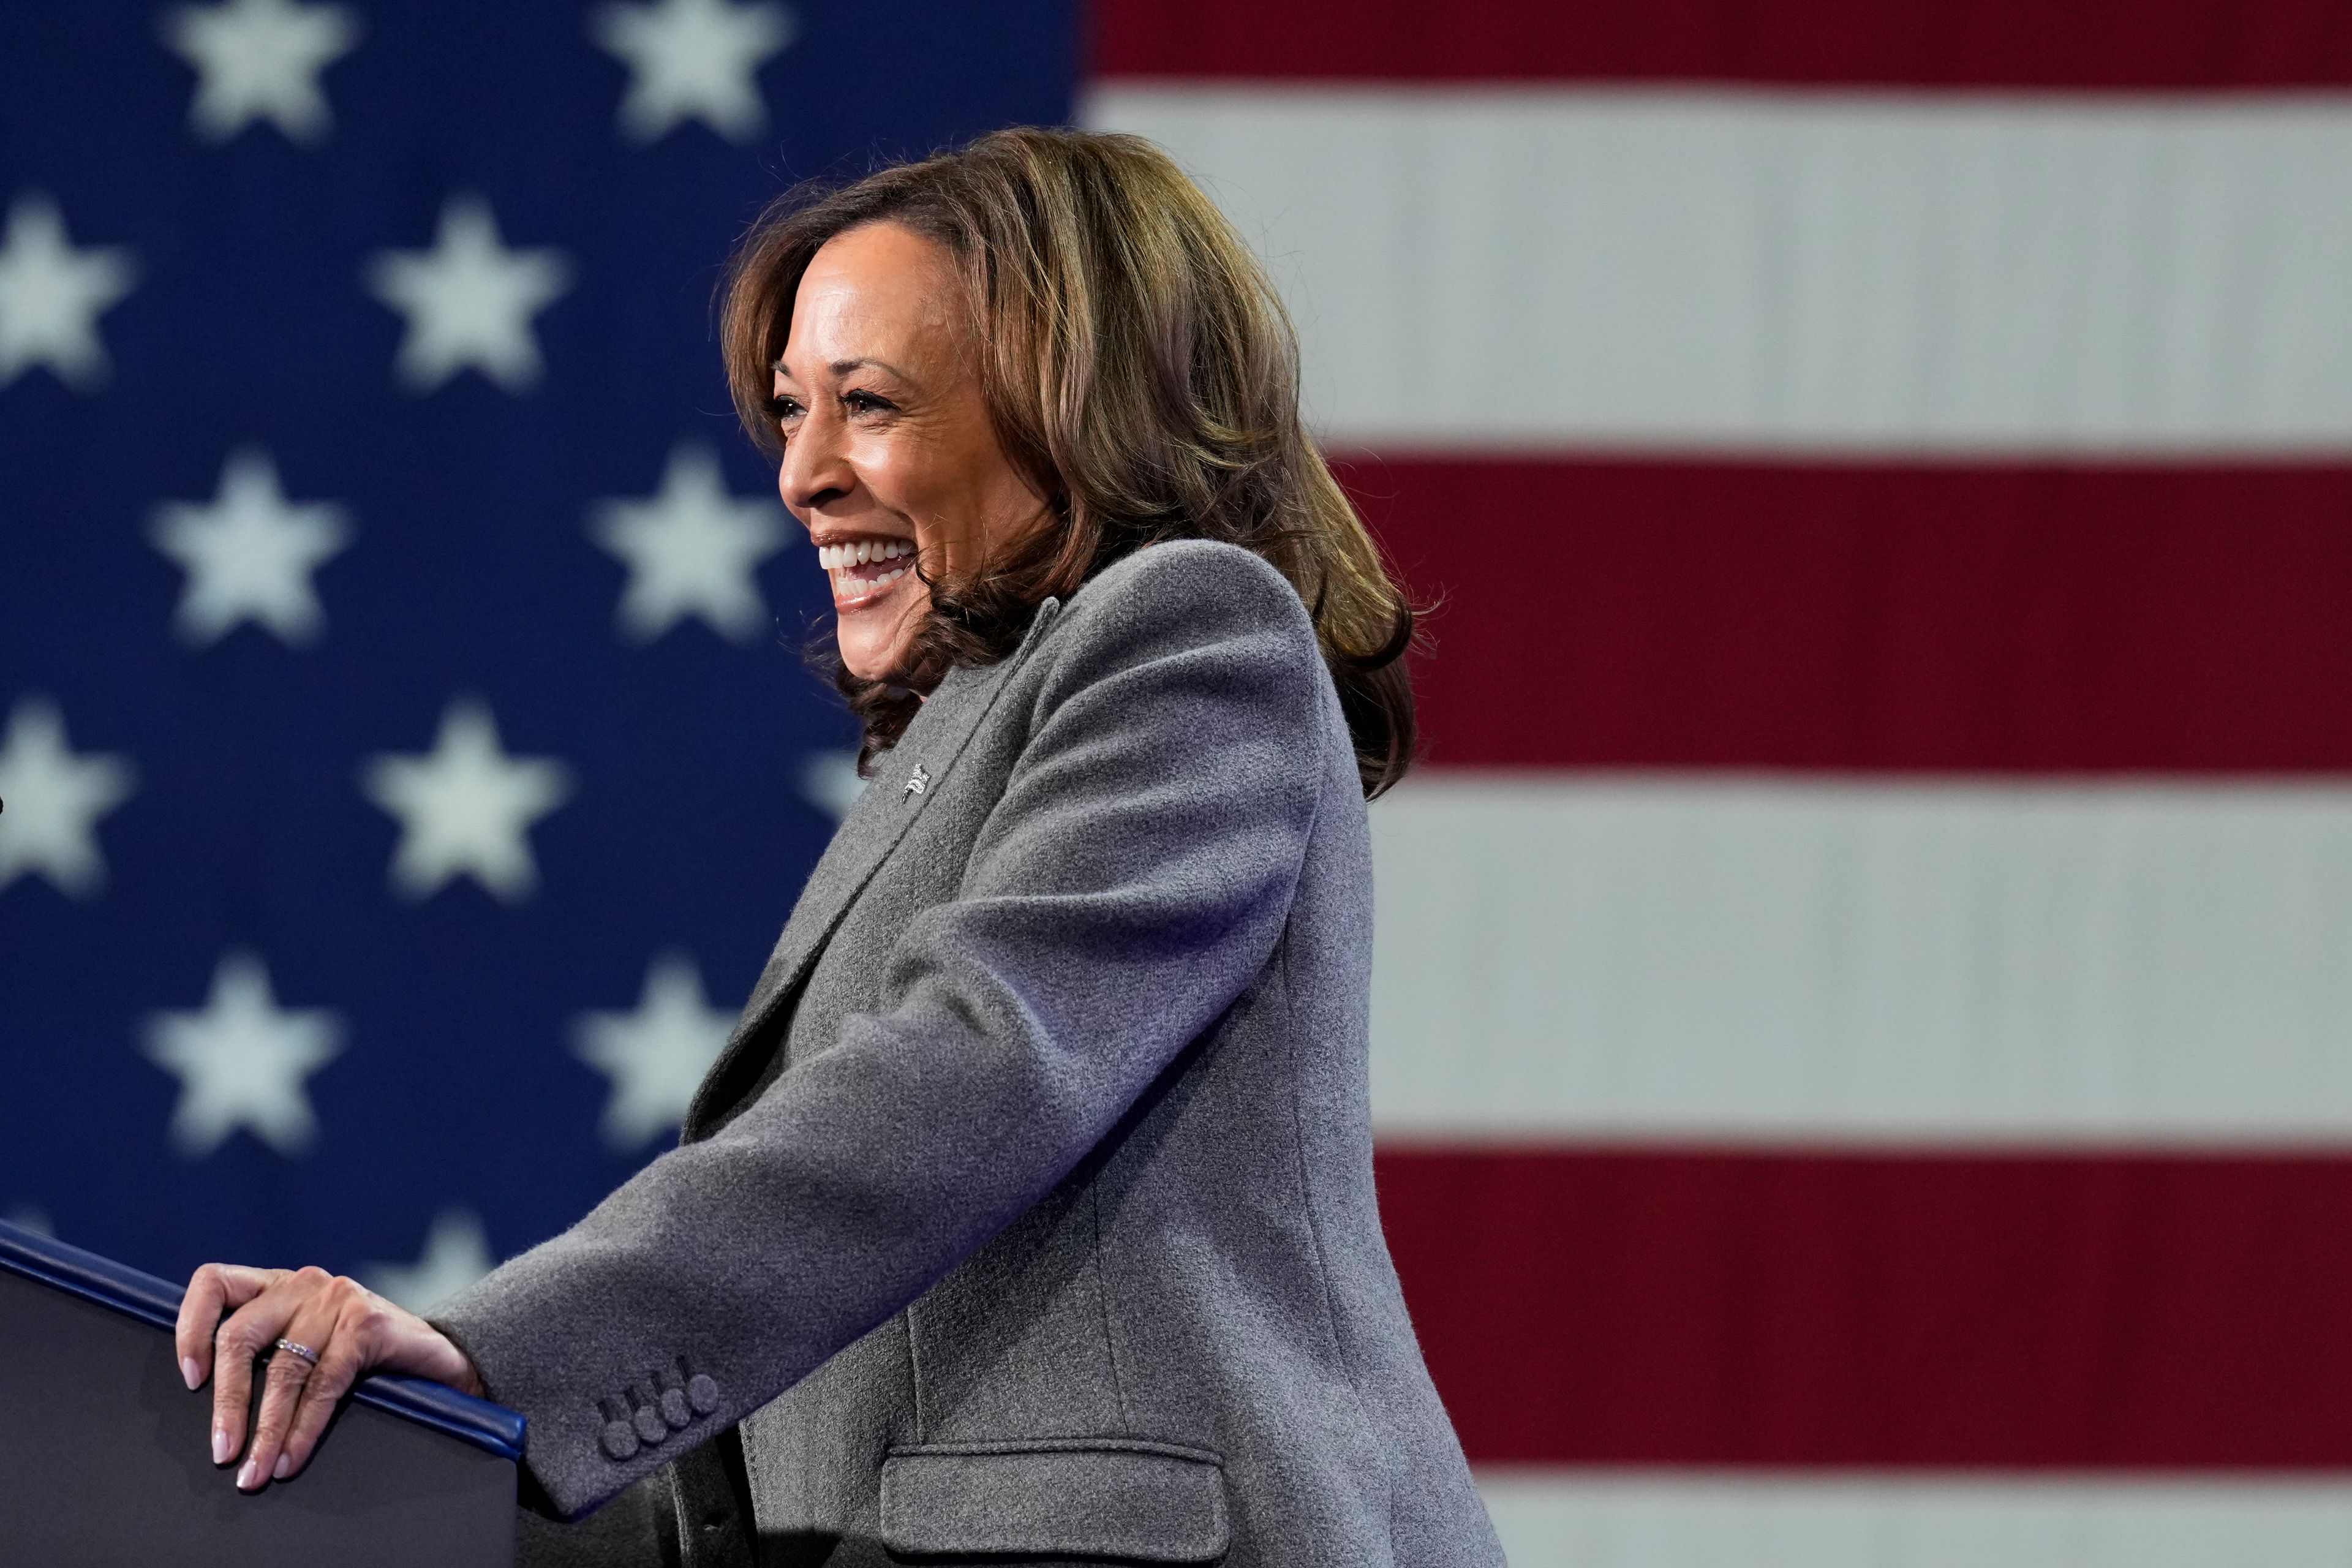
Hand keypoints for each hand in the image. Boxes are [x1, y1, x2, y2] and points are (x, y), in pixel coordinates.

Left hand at [175, 1263, 485, 1490]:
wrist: (441, 1355)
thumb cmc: (363, 1355)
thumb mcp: (306, 1340)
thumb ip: (267, 1350)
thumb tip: (213, 1409)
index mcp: (279, 1285)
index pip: (215, 1282)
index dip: (190, 1327)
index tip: (191, 1380)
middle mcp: (304, 1283)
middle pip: (240, 1336)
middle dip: (227, 1403)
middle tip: (224, 1452)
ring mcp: (337, 1299)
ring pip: (282, 1368)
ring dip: (266, 1429)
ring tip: (255, 1470)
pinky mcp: (367, 1325)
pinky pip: (322, 1385)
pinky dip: (303, 1429)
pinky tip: (292, 1458)